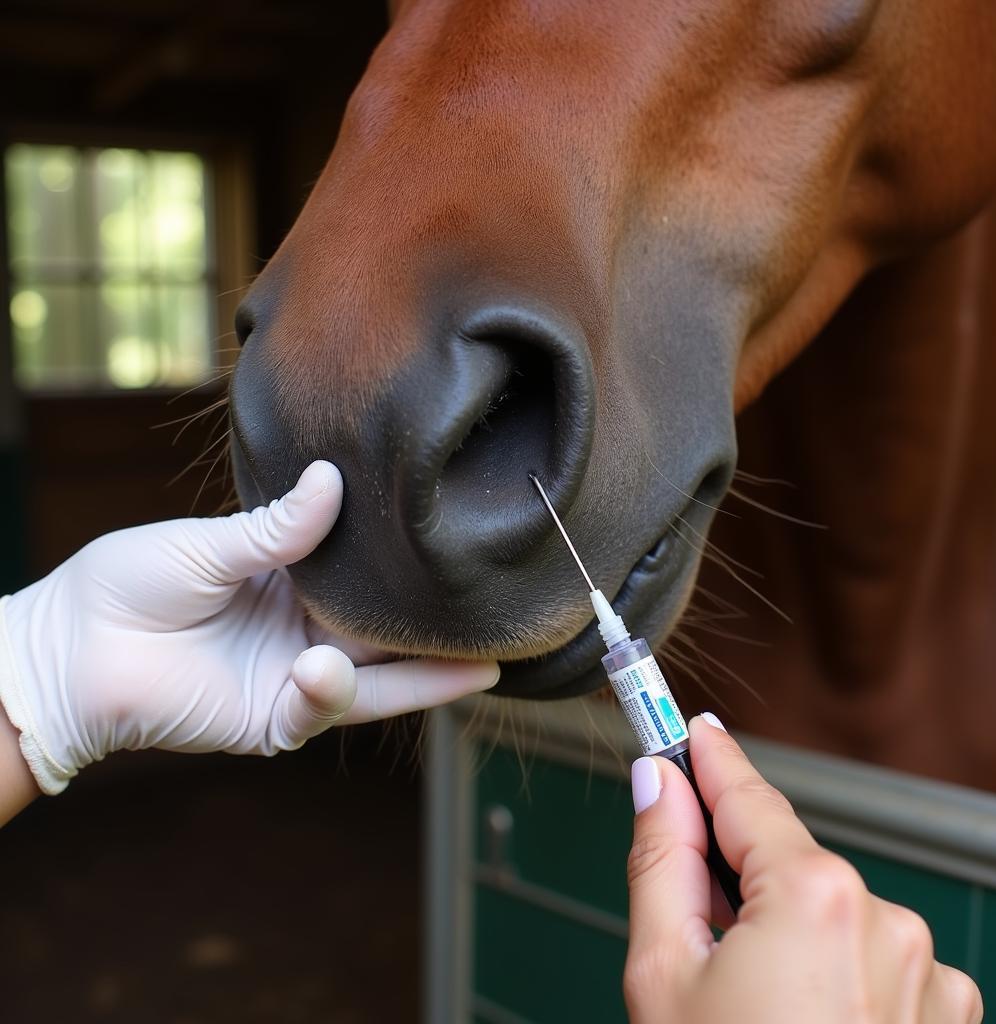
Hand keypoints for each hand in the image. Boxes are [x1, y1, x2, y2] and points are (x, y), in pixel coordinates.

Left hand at [0, 461, 498, 794]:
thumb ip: (276, 528)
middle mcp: (308, 631)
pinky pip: (318, 713)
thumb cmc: (128, 584)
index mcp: (296, 583)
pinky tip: (332, 669)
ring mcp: (294, 677)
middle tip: (508, 621)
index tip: (464, 553)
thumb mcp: (208, 544)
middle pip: (392, 636)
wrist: (70, 649)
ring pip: (377, 683)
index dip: (415, 574)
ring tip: (483, 664)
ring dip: (428, 678)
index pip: (372, 580)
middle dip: (446, 634)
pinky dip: (332, 694)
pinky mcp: (270, 719)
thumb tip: (333, 480)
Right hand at [624, 715, 982, 1023]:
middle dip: (739, 876)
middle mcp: (886, 919)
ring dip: (789, 930)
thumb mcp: (663, 976)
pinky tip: (807, 1022)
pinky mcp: (945, 1011)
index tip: (685, 726)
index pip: (745, 793)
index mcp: (813, 897)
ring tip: (754, 1006)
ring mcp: (926, 970)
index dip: (706, 756)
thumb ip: (660, 860)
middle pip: (786, 858)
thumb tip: (656, 784)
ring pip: (830, 910)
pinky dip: (838, 970)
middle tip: (695, 928)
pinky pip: (877, 957)